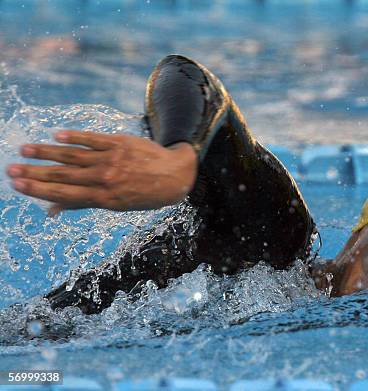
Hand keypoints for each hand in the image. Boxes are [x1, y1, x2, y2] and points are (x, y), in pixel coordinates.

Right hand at [6, 130, 197, 214]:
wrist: (174, 175)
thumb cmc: (143, 194)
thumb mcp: (116, 205)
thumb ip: (82, 203)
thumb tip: (52, 210)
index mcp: (103, 198)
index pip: (64, 194)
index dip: (39, 190)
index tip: (18, 185)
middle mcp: (104, 179)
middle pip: (64, 175)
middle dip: (35, 173)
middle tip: (11, 169)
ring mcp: (111, 160)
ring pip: (73, 155)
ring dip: (48, 152)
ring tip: (25, 149)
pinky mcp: (119, 143)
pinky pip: (93, 139)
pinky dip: (75, 136)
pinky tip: (57, 135)